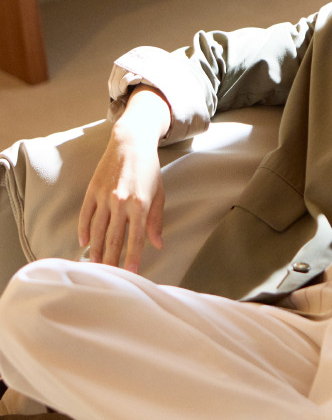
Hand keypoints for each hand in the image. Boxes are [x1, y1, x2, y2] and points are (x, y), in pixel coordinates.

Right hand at [78, 85, 169, 272]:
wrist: (130, 143)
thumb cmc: (149, 170)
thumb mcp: (158, 194)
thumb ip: (156, 221)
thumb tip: (157, 244)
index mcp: (140, 204)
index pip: (136, 238)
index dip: (133, 257)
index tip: (131, 274)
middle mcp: (121, 201)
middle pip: (114, 238)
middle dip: (112, 260)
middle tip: (109, 276)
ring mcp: (104, 195)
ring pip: (98, 229)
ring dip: (96, 249)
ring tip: (95, 265)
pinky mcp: (92, 189)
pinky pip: (85, 215)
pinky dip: (84, 230)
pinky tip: (84, 243)